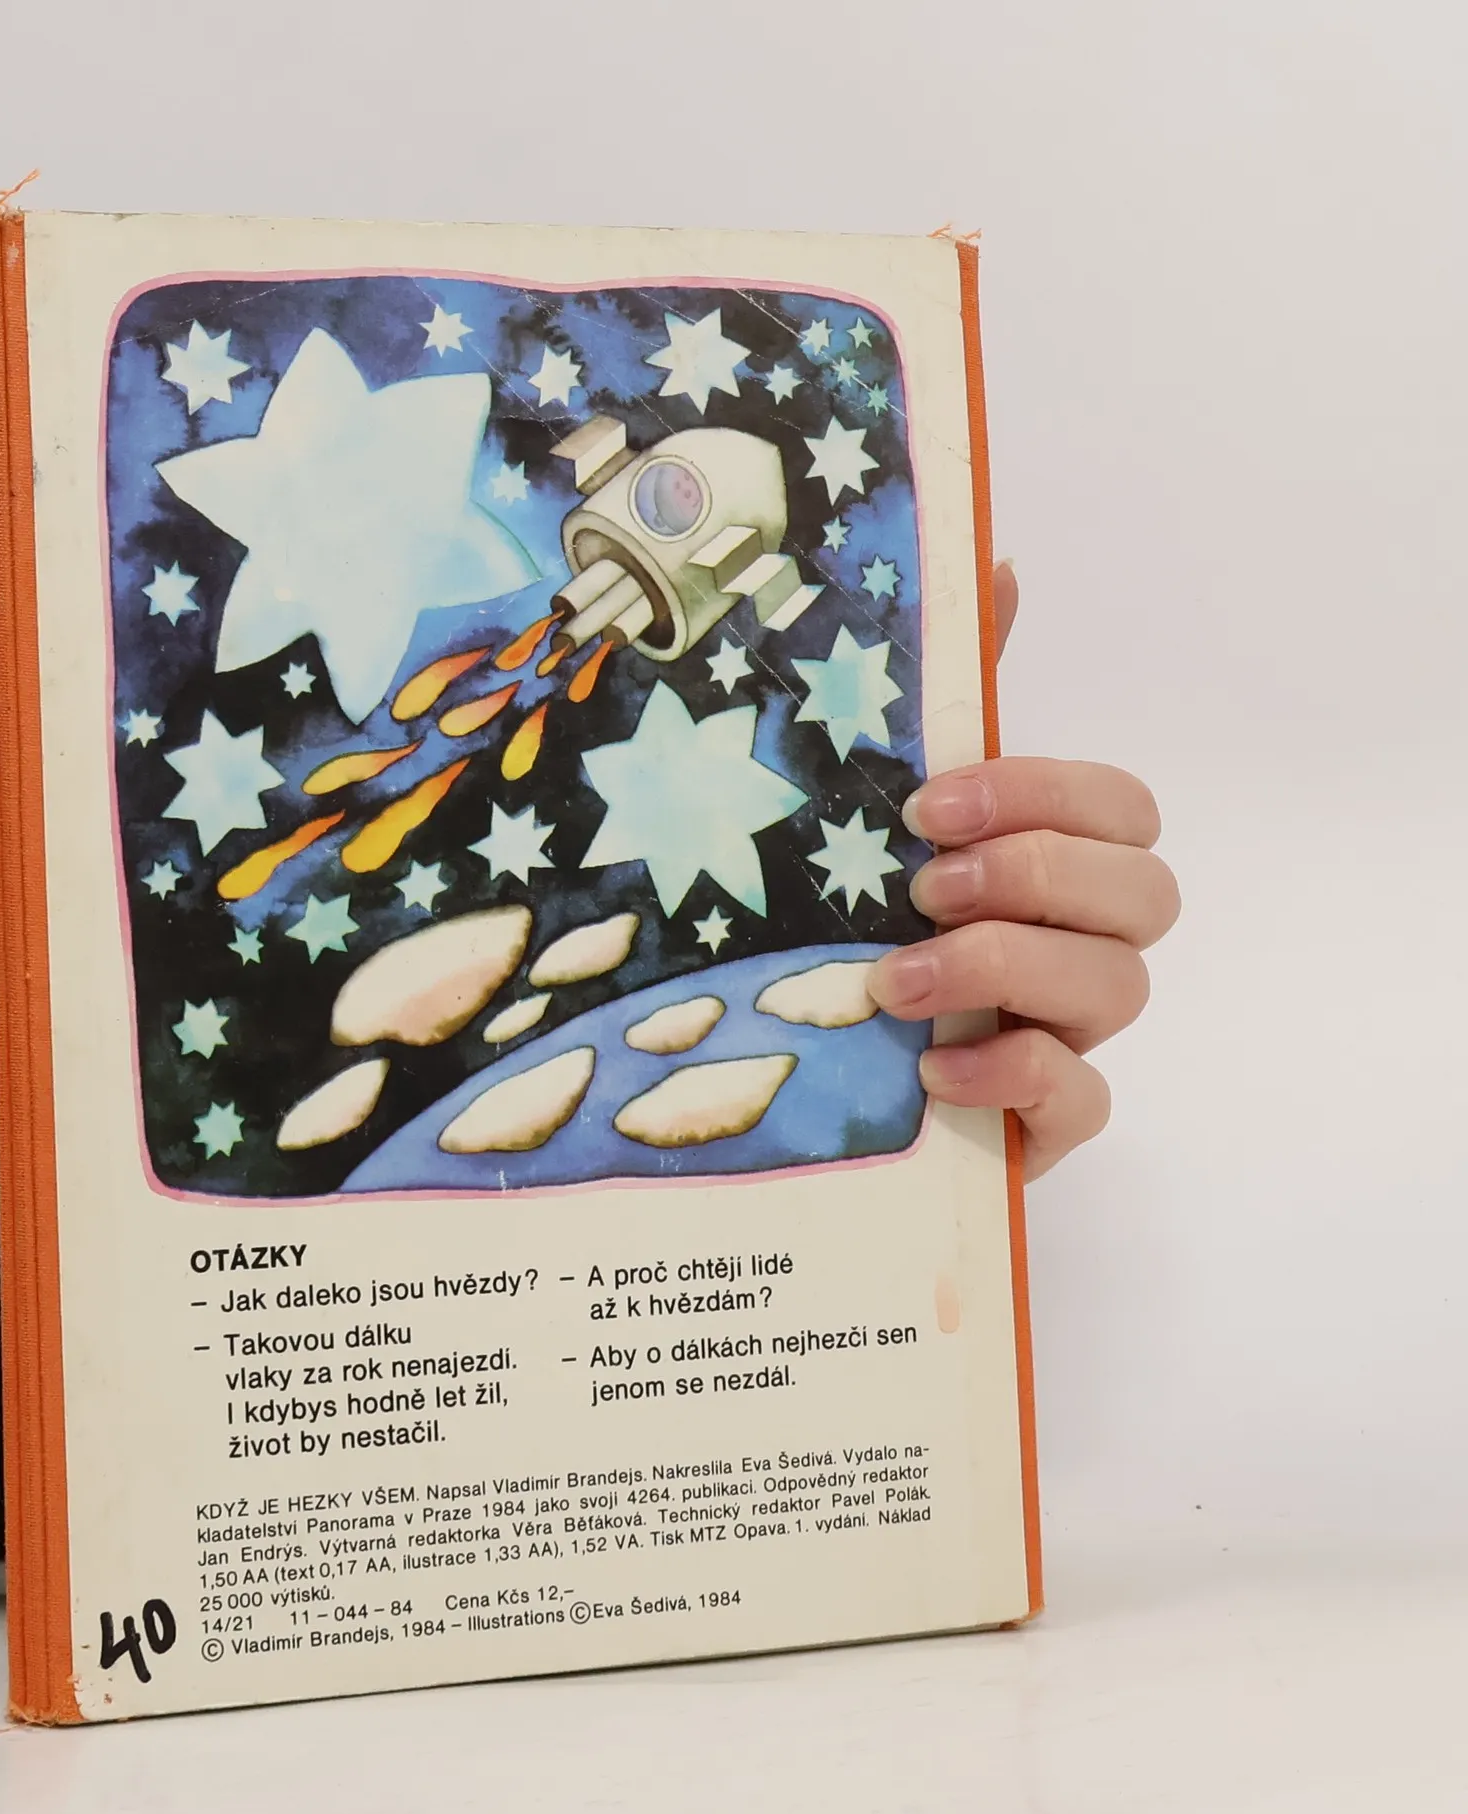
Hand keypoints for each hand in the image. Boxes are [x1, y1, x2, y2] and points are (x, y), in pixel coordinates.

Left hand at [869, 562, 1178, 1178]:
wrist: (799, 1063)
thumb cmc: (855, 921)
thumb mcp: (878, 807)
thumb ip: (951, 699)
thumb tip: (995, 561)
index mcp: (1054, 860)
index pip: (1121, 806)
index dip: (1042, 795)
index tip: (927, 806)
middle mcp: (1081, 940)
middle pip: (1147, 892)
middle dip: (1034, 876)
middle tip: (924, 885)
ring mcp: (1070, 1032)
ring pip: (1120, 988)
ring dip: (1005, 969)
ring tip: (895, 980)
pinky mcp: (1043, 1119)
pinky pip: (1082, 1100)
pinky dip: (1012, 1077)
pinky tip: (932, 1068)